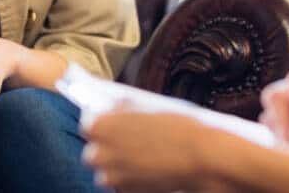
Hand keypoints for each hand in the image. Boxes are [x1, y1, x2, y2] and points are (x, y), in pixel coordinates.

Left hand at [83, 109, 232, 192]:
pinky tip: (150, 166)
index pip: (88, 123)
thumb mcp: (144, 105)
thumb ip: (121, 107)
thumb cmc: (176, 126)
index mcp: (99, 126)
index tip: (114, 121)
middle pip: (94, 149)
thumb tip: (111, 107)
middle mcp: (99, 154)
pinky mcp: (126, 192)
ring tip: (144, 154)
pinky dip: (131, 177)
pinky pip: (121, 184)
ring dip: (119, 163)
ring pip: (107, 170)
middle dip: (109, 145)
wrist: (200, 156)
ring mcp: (111, 177)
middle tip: (131, 138)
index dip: (103, 122)